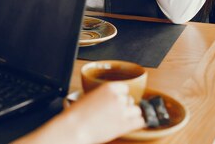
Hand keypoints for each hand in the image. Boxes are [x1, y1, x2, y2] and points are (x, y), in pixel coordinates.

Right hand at [14, 83, 144, 143]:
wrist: (74, 127)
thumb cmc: (77, 114)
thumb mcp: (89, 97)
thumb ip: (102, 96)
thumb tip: (109, 101)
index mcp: (108, 88)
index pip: (125, 88)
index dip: (121, 95)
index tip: (116, 101)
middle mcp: (117, 97)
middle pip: (130, 99)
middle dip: (125, 106)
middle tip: (115, 112)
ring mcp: (122, 111)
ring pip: (137, 110)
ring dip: (131, 114)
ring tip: (121, 120)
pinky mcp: (125, 125)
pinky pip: (140, 121)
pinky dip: (137, 123)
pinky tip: (129, 125)